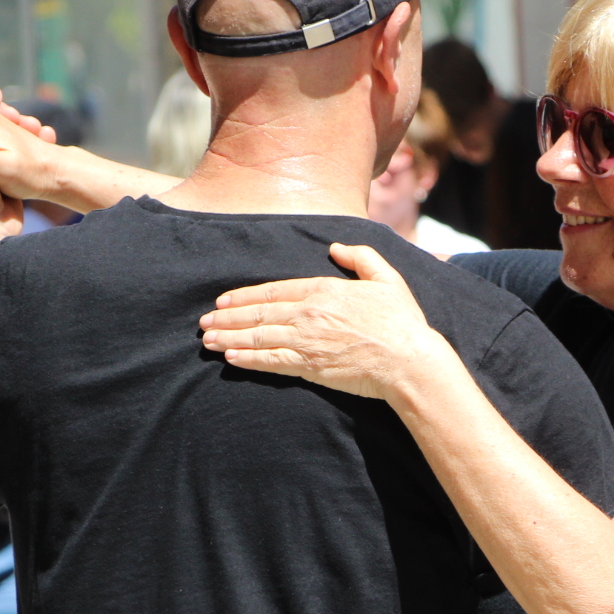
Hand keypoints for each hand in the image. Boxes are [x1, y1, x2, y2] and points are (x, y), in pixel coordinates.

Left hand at [200, 243, 445, 400]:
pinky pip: (271, 361)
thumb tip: (335, 247)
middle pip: (258, 314)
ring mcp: (307, 340)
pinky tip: (231, 358)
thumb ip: (361, 258)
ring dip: (229, 337)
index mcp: (324, 289)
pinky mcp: (310, 366)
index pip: (273, 291)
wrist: (409, 360)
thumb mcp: (387, 279)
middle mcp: (309, 312)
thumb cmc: (402, 321)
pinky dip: (248, 359)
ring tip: (208, 340)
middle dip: (227, 317)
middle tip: (204, 321)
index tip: (223, 300)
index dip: (244, 296)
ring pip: (258, 337)